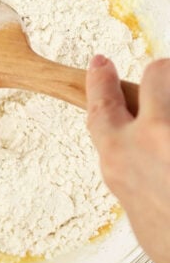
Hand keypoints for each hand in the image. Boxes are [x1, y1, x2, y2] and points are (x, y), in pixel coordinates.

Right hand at [86, 55, 169, 262]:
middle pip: (158, 72)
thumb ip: (130, 164)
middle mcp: (152, 136)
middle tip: (165, 96)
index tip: (100, 63)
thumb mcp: (135, 198)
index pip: (102, 103)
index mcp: (120, 157)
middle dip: (160, 76)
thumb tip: (133, 146)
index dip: (99, 80)